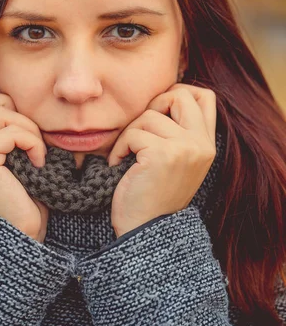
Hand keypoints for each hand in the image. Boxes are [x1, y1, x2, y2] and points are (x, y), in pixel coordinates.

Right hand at [0, 84, 48, 242]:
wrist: (21, 235)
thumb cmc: (26, 200)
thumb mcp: (17, 159)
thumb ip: (11, 134)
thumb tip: (23, 106)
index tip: (23, 127)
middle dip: (11, 106)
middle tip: (29, 135)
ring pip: (0, 112)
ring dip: (29, 129)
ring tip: (38, 153)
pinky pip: (10, 132)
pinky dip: (32, 143)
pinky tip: (38, 163)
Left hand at [107, 83, 216, 237]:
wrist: (146, 233)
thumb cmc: (153, 196)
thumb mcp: (175, 161)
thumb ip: (178, 132)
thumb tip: (163, 97)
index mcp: (207, 145)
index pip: (204, 97)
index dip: (179, 92)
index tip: (158, 110)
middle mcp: (201, 144)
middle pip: (179, 95)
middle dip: (153, 105)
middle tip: (140, 130)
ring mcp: (185, 148)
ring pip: (149, 115)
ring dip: (129, 134)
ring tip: (126, 157)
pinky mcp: (163, 154)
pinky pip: (133, 134)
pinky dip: (119, 148)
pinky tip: (119, 166)